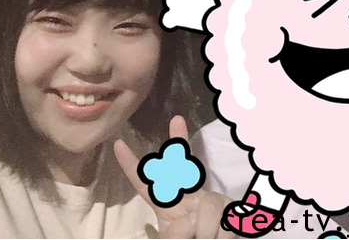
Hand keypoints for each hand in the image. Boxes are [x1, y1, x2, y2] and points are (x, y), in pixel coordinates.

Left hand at [114, 116, 236, 237]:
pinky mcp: (231, 207)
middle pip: (181, 164)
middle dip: (178, 140)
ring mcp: (211, 198)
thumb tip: (193, 219)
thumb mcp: (173, 239)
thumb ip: (175, 231)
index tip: (117, 144)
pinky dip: (219, 236)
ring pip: (207, 205)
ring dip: (204, 232)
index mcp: (166, 204)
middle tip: (176, 120)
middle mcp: (188, 195)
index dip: (130, 165)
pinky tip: (220, 238)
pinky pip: (223, 218)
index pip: (145, 182)